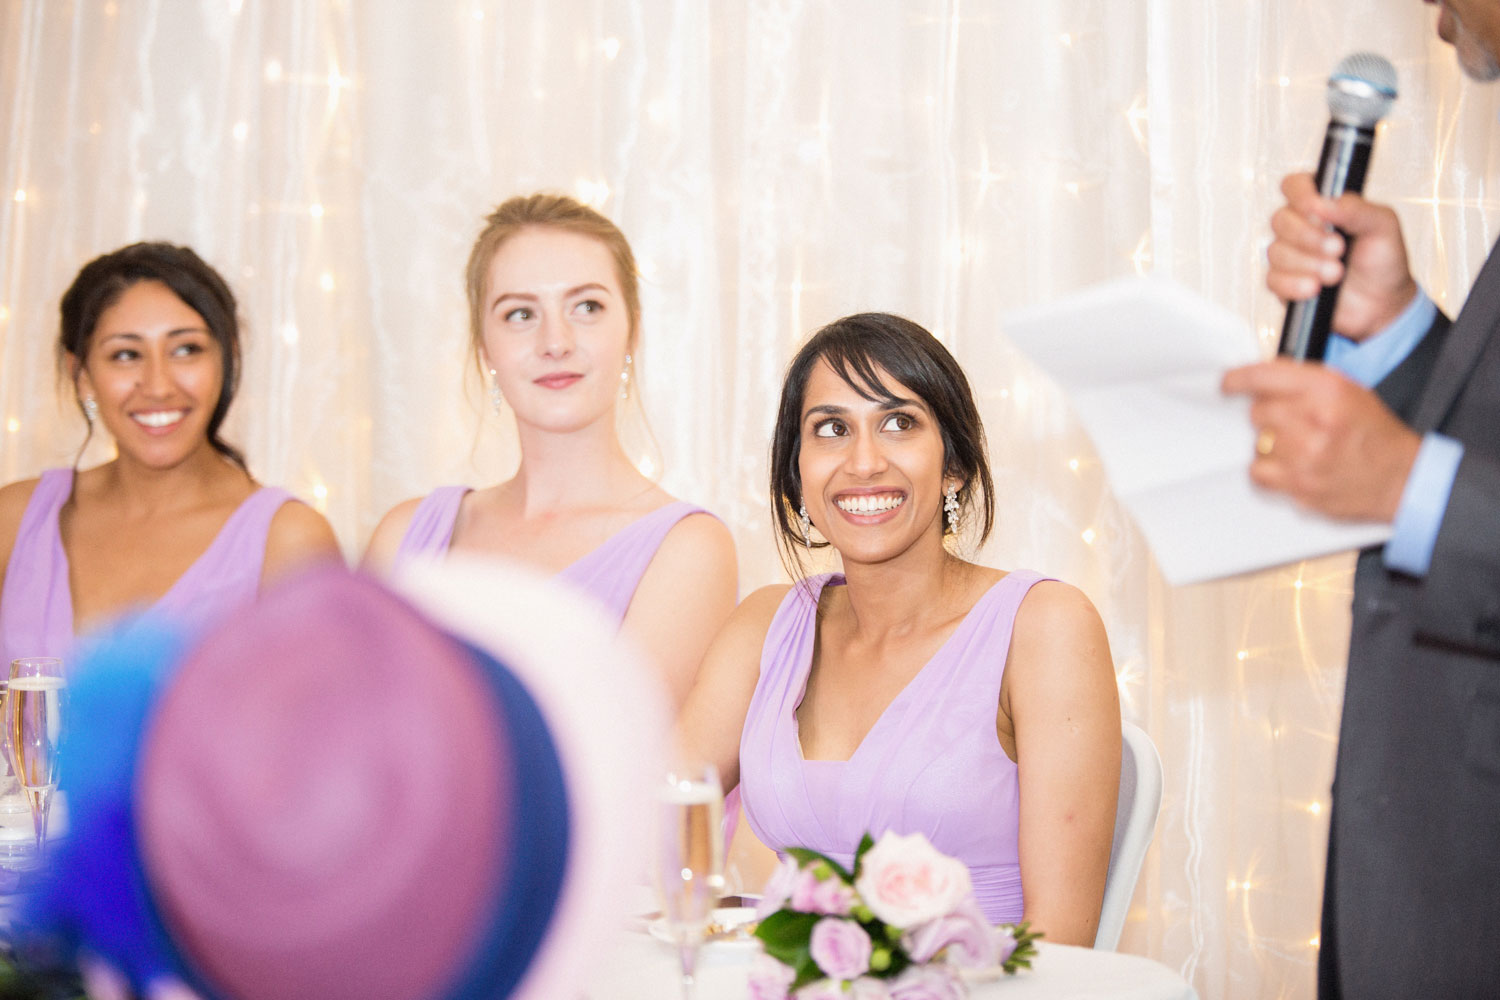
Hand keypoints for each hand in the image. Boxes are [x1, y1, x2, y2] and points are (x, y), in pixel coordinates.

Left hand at [1221, 359, 1421, 522]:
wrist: (1402, 479)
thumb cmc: (1376, 435)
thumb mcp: (1350, 392)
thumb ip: (1305, 384)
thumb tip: (1260, 384)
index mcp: (1327, 389)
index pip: (1264, 376)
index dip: (1238, 379)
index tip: (1227, 383)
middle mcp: (1314, 419)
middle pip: (1257, 412)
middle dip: (1268, 417)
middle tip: (1289, 424)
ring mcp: (1305, 455)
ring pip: (1257, 443)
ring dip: (1270, 445)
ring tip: (1299, 448)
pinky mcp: (1299, 485)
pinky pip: (1258, 472)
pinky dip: (1267, 471)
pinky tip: (1289, 467)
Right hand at [1267, 172, 1418, 340]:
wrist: (1382, 305)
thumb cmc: (1383, 261)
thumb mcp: (1383, 226)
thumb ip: (1357, 209)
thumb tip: (1324, 203)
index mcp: (1323, 205)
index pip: (1295, 185)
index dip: (1300, 195)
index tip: (1317, 209)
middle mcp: (1301, 226)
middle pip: (1280, 219)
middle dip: (1309, 237)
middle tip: (1338, 249)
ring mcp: (1290, 255)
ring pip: (1276, 251)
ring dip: (1308, 264)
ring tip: (1336, 273)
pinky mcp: (1283, 283)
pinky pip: (1273, 280)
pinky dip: (1295, 284)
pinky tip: (1316, 289)